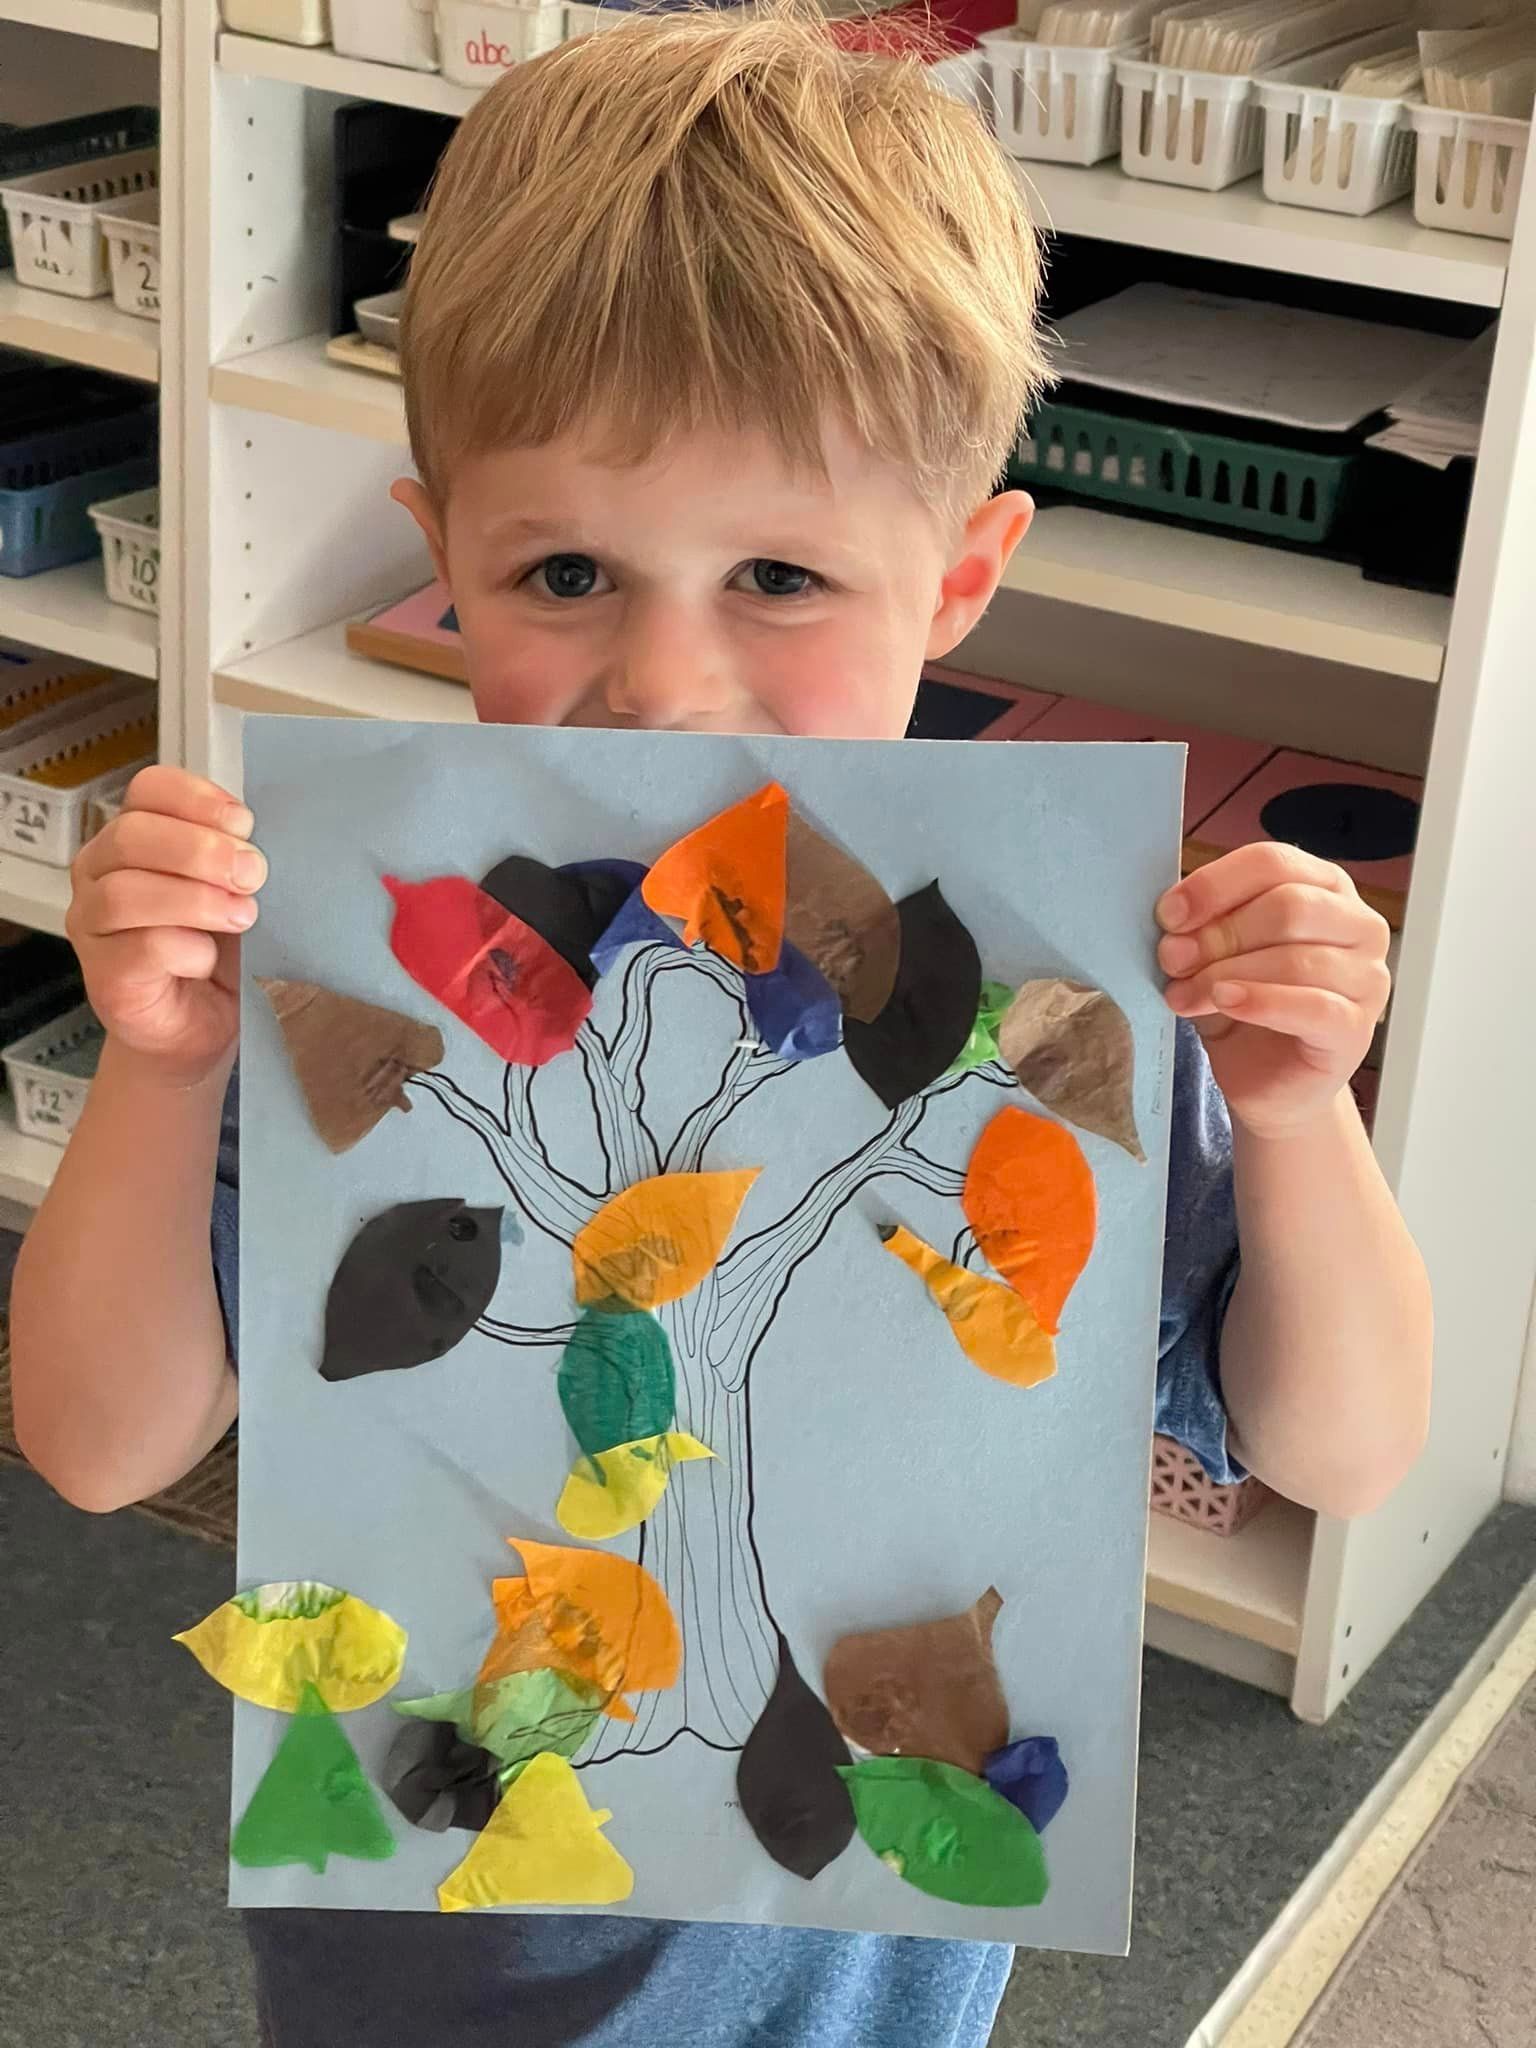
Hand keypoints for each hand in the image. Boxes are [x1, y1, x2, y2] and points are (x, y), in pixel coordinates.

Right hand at [66, 766, 265, 1085]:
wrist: (203, 1026)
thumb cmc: (217, 950)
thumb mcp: (235, 891)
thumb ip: (238, 858)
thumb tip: (261, 841)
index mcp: (134, 836)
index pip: (148, 789)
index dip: (197, 798)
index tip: (244, 824)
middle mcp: (100, 872)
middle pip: (131, 836)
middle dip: (201, 851)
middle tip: (252, 876)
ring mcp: (92, 924)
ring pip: (126, 892)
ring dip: (197, 901)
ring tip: (242, 917)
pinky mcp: (103, 975)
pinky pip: (141, 948)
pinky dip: (188, 950)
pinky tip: (208, 960)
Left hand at [1155, 844, 1390, 1139]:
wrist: (1267, 1081)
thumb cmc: (1245, 1006)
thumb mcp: (1216, 955)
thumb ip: (1203, 928)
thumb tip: (1174, 919)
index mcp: (1323, 887)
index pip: (1273, 863)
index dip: (1215, 885)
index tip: (1169, 915)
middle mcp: (1357, 924)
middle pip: (1288, 907)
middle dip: (1218, 933)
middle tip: (1172, 959)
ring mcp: (1366, 977)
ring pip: (1295, 958)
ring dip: (1224, 974)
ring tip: (1182, 994)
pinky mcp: (1356, 1028)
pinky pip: (1312, 1006)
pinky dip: (1260, 1001)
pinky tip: (1224, 1002)